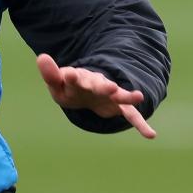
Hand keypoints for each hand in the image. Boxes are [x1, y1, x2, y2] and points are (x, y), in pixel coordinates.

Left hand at [35, 53, 155, 138]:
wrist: (86, 90)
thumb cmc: (70, 88)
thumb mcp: (57, 84)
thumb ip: (50, 74)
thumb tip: (41, 57)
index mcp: (79, 79)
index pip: (75, 77)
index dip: (72, 77)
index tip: (70, 74)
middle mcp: (96, 84)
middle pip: (99, 84)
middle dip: (103, 86)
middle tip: (110, 86)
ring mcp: (109, 94)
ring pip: (118, 95)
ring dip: (126, 96)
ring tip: (138, 97)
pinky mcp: (117, 105)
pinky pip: (130, 114)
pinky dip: (140, 124)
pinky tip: (151, 134)